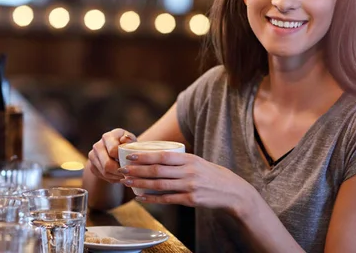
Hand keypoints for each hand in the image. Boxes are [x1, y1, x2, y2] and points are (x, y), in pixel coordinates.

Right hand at [88, 128, 136, 183]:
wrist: (116, 150)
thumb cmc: (126, 144)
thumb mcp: (131, 140)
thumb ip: (130, 139)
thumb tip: (125, 139)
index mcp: (108, 137)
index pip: (113, 150)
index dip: (122, 158)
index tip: (130, 161)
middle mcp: (97, 145)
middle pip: (107, 164)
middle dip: (119, 170)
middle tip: (128, 172)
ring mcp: (92, 156)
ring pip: (104, 172)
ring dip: (116, 176)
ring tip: (126, 175)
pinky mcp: (91, 166)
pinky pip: (102, 176)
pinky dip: (112, 178)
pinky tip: (119, 176)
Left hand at [117, 152, 254, 215]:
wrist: (232, 191)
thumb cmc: (213, 175)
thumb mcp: (199, 162)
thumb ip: (182, 161)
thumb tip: (159, 158)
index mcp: (190, 159)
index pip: (163, 156)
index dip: (145, 156)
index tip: (130, 156)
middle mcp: (189, 172)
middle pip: (158, 170)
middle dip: (137, 170)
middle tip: (122, 169)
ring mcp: (189, 186)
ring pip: (159, 185)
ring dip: (141, 184)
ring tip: (127, 182)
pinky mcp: (190, 200)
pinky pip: (167, 199)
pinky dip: (152, 199)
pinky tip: (142, 197)